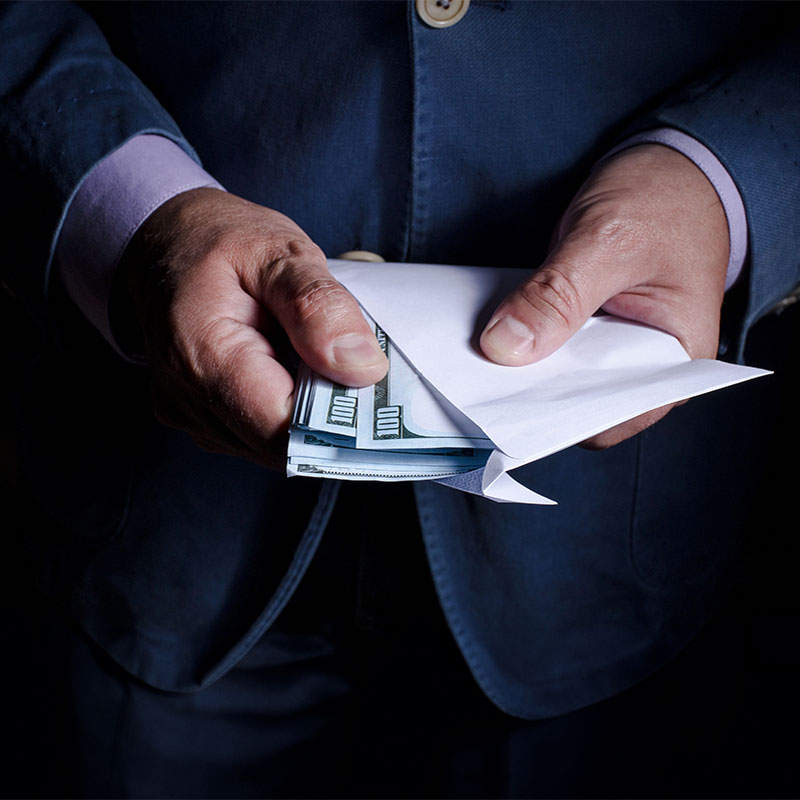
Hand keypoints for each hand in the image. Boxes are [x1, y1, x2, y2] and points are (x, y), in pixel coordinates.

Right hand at [120, 187, 387, 467]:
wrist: (163, 240)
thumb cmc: (219, 240)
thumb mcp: (278, 252)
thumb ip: (319, 306)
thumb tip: (363, 368)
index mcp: (205, 355)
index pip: (286, 429)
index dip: (339, 422)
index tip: (375, 394)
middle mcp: (188, 399)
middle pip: (281, 444)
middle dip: (329, 418)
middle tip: (357, 369)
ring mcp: (189, 414)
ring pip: (271, 445)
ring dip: (308, 416)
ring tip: (317, 360)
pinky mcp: (198, 418)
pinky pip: (255, 434)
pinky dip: (286, 410)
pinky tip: (292, 370)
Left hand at [479, 144, 729, 447]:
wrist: (672, 165)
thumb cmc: (666, 200)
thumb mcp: (611, 241)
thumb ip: (560, 295)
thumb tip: (504, 346)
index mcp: (674, 366)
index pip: (606, 418)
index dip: (554, 416)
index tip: (505, 402)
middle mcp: (639, 367)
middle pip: (573, 401)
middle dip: (528, 390)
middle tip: (479, 374)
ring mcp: (607, 347)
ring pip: (552, 373)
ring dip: (517, 362)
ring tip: (477, 353)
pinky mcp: (580, 324)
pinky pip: (543, 341)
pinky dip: (518, 334)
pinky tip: (490, 328)